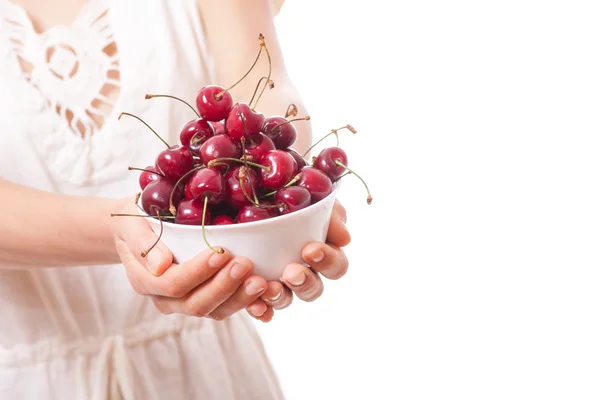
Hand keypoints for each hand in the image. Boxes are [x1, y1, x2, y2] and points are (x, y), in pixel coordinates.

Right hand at [111, 202, 269, 320]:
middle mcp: (166, 299)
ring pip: (216, 310)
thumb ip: (143, 243)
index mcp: (146, 281)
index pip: (173, 284)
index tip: (221, 253)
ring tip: (262, 280)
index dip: (198, 272)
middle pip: (197, 304)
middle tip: (247, 265)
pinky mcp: (209, 299)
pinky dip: (249, 304)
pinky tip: (268, 295)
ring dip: (241, 298)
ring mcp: (188, 302)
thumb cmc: (139, 219)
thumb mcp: (133, 223)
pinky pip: (229, 307)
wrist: (143, 226)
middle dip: (224, 286)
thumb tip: (161, 265)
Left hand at [250, 200, 350, 320]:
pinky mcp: (252, 288)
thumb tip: (344, 238)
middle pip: (313, 289)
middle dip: (305, 283)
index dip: (328, 261)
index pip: (336, 266)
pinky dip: (259, 309)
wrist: (237, 195)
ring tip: (268, 288)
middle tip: (291, 272)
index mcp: (322, 251)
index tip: (310, 250)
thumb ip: (330, 212)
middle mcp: (303, 271)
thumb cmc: (282, 192)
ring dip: (280, 297)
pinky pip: (259, 306)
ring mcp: (278, 282)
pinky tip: (255, 305)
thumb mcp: (310, 194)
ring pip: (286, 300)